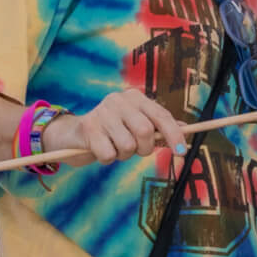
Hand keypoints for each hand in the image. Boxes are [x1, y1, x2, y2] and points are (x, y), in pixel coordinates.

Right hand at [42, 90, 185, 164]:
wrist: (72, 135)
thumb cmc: (111, 131)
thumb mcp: (136, 125)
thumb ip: (158, 126)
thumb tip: (185, 129)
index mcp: (135, 97)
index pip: (162, 115)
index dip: (175, 135)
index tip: (181, 152)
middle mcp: (119, 100)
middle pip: (146, 132)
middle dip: (144, 148)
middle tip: (135, 150)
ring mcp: (102, 113)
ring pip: (128, 146)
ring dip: (124, 155)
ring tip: (115, 148)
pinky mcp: (88, 130)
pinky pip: (109, 155)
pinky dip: (108, 159)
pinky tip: (101, 150)